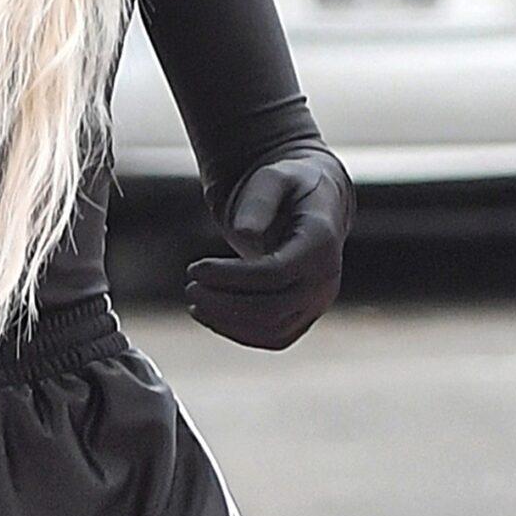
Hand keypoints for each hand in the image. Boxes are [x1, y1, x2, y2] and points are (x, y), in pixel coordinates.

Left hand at [186, 150, 352, 349]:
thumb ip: (260, 200)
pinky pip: (274, 337)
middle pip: (272, 309)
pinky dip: (239, 332)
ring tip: (195, 303)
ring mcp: (318, 302)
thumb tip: (244, 232)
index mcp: (320, 242)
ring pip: (273, 331)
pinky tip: (210, 315)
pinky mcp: (305, 316)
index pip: (276, 273)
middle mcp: (325, 278)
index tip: (196, 268)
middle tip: (190, 288)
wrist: (312, 203)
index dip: (231, 277)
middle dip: (224, 304)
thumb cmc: (288, 186)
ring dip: (228, 323)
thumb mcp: (273, 177)